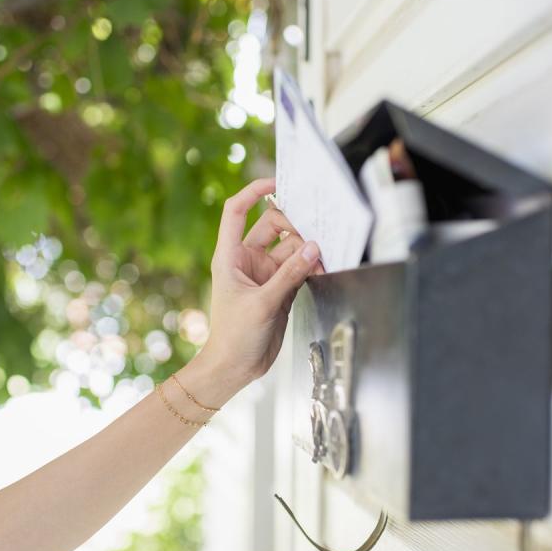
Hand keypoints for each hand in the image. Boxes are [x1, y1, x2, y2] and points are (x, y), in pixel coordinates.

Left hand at [192, 178, 322, 395]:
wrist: (234, 367)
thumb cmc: (233, 337)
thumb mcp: (263, 303)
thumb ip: (289, 275)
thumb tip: (313, 248)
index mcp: (230, 256)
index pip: (236, 211)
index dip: (253, 191)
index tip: (277, 182)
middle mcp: (247, 261)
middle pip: (273, 226)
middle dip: (294, 228)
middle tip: (313, 241)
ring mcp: (265, 274)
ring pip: (291, 249)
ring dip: (306, 252)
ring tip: (320, 262)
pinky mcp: (279, 289)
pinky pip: (298, 268)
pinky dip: (310, 267)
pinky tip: (321, 269)